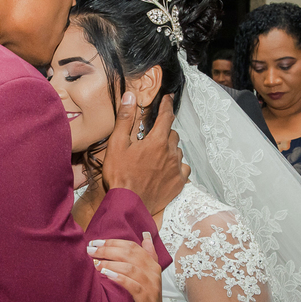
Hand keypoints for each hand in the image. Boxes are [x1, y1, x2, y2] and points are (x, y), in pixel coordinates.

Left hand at [88, 233, 168, 301]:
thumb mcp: (146, 277)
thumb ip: (146, 256)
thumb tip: (145, 235)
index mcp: (152, 265)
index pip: (132, 246)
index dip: (113, 242)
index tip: (95, 242)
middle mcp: (154, 273)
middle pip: (130, 254)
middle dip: (108, 250)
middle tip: (90, 251)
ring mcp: (152, 287)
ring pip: (131, 268)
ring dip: (111, 263)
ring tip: (95, 263)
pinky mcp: (148, 301)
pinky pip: (133, 286)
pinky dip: (119, 278)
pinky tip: (106, 274)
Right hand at [101, 94, 190, 214]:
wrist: (129, 204)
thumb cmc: (120, 175)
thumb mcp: (117, 144)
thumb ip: (126, 119)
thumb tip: (130, 97)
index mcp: (156, 141)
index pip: (166, 116)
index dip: (166, 105)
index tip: (168, 98)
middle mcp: (170, 152)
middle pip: (172, 134)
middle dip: (164, 131)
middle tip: (152, 137)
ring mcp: (176, 168)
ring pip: (177, 151)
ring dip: (169, 149)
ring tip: (157, 156)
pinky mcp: (179, 183)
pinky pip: (183, 168)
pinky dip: (177, 165)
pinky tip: (167, 169)